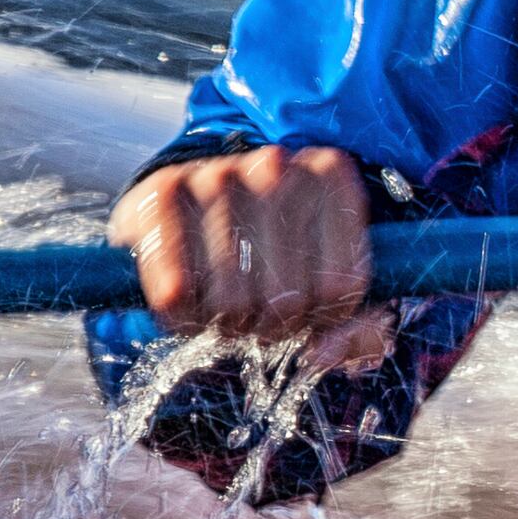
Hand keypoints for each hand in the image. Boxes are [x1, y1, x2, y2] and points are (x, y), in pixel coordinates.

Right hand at [108, 145, 394, 370]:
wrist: (186, 200)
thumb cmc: (270, 245)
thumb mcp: (327, 273)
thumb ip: (355, 324)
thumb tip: (324, 352)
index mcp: (330, 175)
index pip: (342, 285)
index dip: (323, 317)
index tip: (308, 310)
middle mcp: (276, 165)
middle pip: (287, 297)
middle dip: (272, 325)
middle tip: (258, 314)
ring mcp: (217, 173)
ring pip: (233, 300)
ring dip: (226, 323)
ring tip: (224, 308)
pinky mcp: (162, 192)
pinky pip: (175, 290)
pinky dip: (183, 317)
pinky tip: (187, 305)